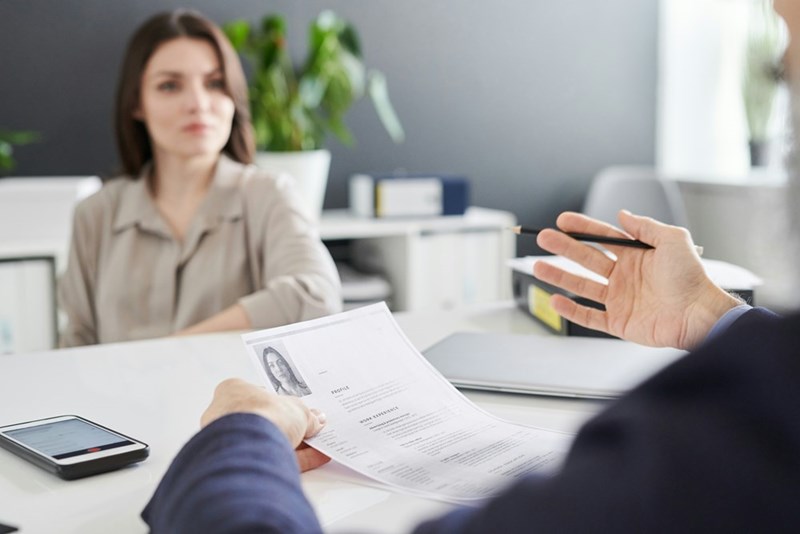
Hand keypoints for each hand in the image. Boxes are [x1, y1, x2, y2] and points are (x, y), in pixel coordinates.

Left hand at [201, 378, 329, 471]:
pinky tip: (315, 458)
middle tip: (311, 430)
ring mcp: (232, 443)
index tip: (301, 411)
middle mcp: (227, 417)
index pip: (260, 396)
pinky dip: (294, 460)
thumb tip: (316, 420)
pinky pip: (272, 460)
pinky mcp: (242, 465)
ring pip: (269, 443)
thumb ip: (307, 416)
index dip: (284, 404)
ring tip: (318, 445)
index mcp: (233, 392)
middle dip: (291, 427)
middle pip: (266, 422)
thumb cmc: (262, 416)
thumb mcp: (296, 409)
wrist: (248, 448)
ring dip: (296, 445)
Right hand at [533, 211, 741, 349]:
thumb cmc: (691, 278)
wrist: (698, 315)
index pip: (602, 238)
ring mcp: (619, 300)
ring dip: (559, 276)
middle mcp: (624, 276)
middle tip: (544, 238)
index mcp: (636, 256)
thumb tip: (622, 214)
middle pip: (586, 259)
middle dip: (564, 247)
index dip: (582, 228)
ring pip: (582, 285)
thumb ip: (645, 226)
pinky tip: (555, 300)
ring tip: (538, 267)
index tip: (563, 220)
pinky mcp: (618, 322)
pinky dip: (571, 310)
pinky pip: (589, 316)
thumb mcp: (673, 240)